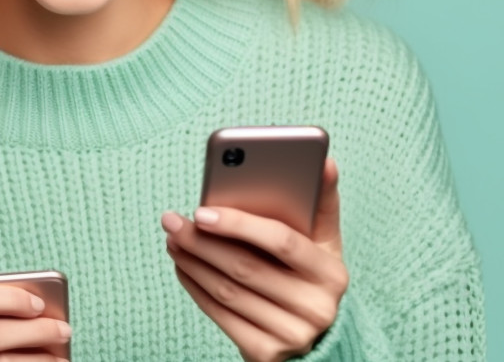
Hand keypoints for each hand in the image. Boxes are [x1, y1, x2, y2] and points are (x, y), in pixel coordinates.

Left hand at [162, 157, 348, 361]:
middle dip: (202, 241)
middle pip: (246, 267)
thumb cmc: (310, 271)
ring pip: (228, 291)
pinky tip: (183, 265)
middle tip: (172, 220)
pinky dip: (195, 287)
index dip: (240, 224)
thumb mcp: (324, 240)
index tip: (201, 210)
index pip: (282, 241)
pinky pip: (220, 315)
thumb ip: (321, 201)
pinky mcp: (266, 354)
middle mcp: (317, 307)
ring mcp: (292, 335)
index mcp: (332, 272)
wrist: (315, 334)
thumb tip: (325, 160)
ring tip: (173, 238)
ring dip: (193, 261)